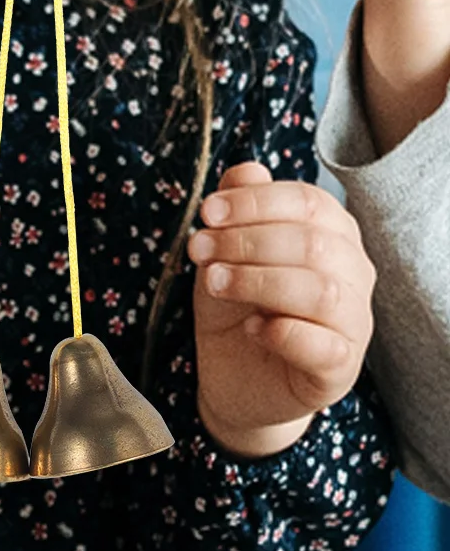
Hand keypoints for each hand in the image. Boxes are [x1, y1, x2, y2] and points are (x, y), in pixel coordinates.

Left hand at [188, 162, 374, 458]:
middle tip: (198, 249)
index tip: (207, 212)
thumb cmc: (236, 309)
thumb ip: (238, 210)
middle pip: (313, 243)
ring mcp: (353, 325)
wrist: (234, 379)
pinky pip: (325, 347)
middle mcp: (353, 276)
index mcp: (333, 237)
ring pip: (322, 291)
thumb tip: (246, 170)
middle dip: (246, 241)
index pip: (309, 203)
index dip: (256, 202)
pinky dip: (285, 333)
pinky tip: (252, 327)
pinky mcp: (339, 369)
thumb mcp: (225, 253)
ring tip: (213, 282)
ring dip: (258, 281)